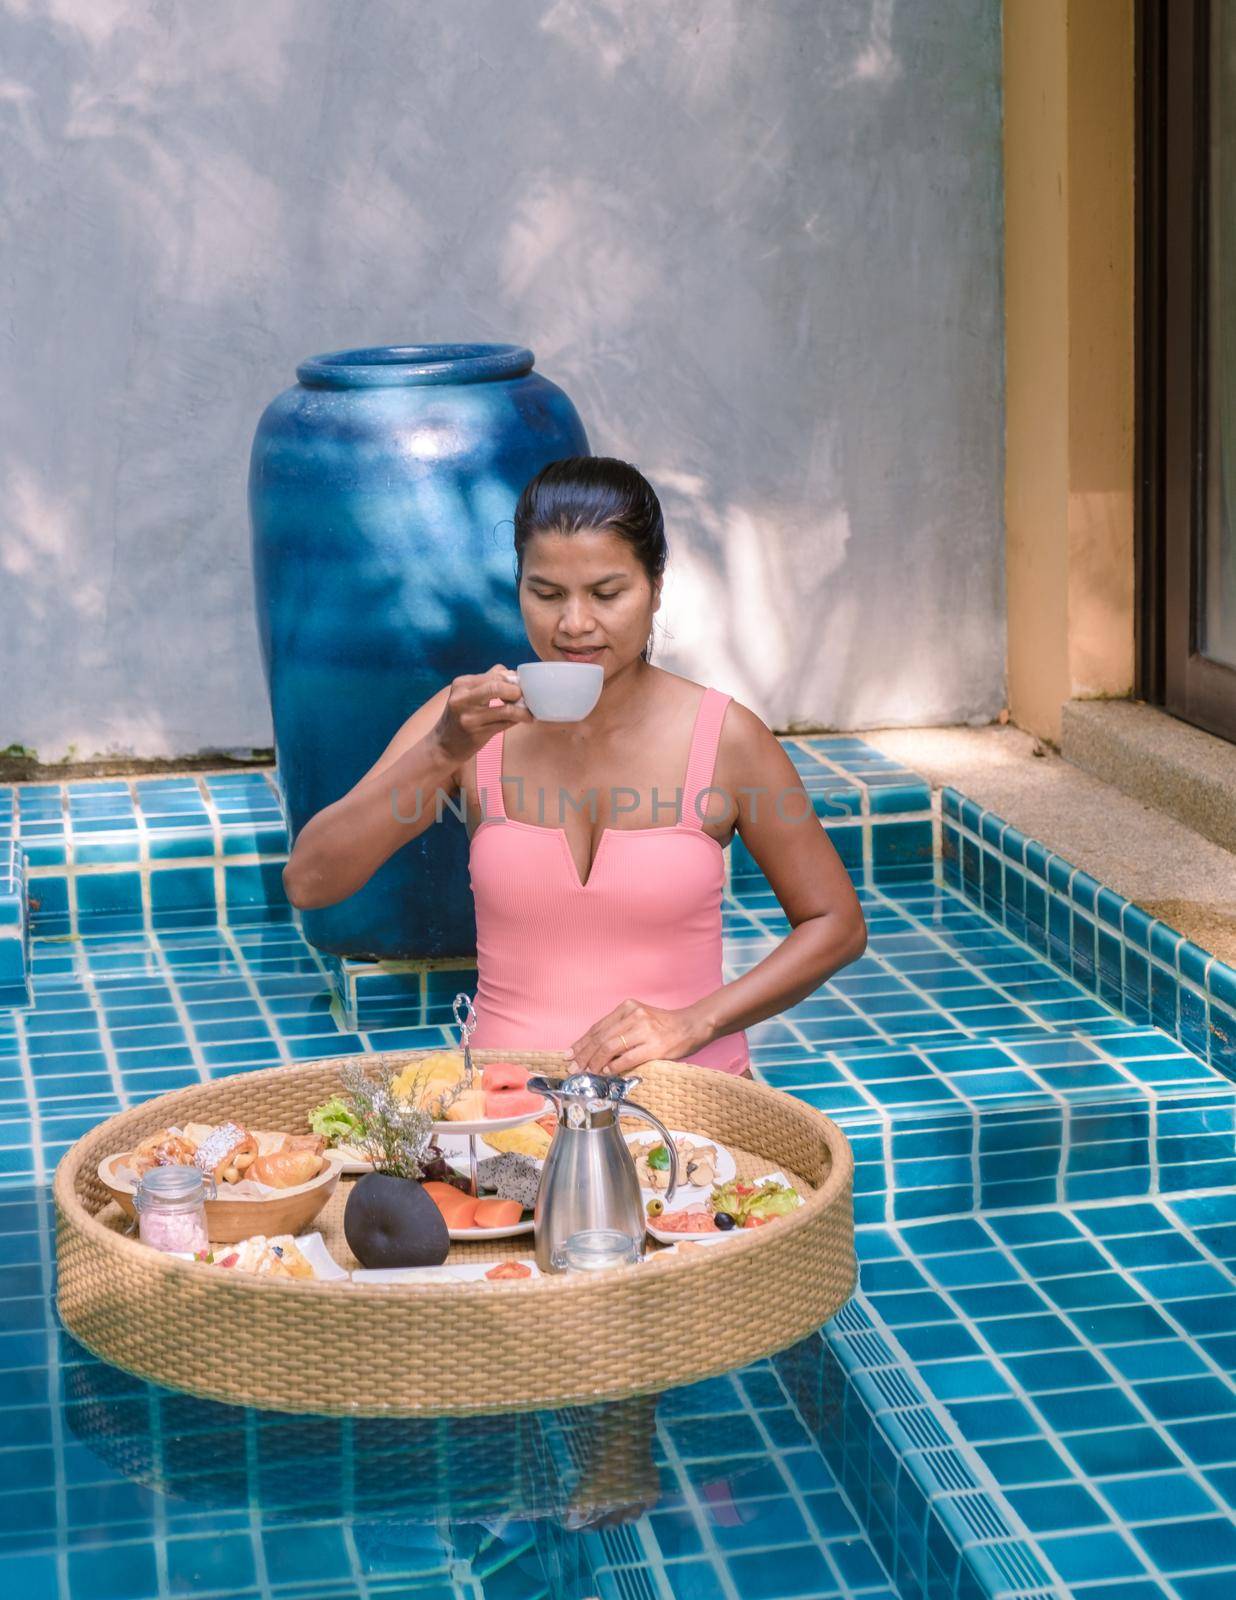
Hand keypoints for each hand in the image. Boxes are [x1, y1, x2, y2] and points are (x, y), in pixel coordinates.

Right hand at [430, 664, 532, 763]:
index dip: (513, 679)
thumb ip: (488, 682)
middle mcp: (462, 698)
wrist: (443, 745)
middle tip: (524, 698)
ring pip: (506, 708)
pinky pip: (505, 723)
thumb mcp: (467, 695)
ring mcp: (469, 717)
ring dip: (523, 710)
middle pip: (498, 686)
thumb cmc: (461, 717)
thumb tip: (513, 674)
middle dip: (517, 691)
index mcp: (461, 684)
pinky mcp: (476, 733)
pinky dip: (518, 720)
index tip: (521, 686)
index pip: (495, 674)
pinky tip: (523, 720)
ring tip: (528, 713)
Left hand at [564, 998, 712, 1075]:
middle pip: (600, 1038)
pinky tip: (605, 1073)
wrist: (692, 1025)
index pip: (598, 1027)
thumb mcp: (639, 1019)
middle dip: (583, 1055)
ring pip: (610, 1048)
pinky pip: (626, 1059)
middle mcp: (634, 1016)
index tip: (569, 1054)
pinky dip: (613, 1068)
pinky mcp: (654, 1046)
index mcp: (627, 1007)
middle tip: (572, 1068)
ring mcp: (644, 1030)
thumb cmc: (664, 1025)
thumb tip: (595, 1050)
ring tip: (586, 1073)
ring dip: (594, 1063)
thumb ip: (619, 1030)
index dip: (581, 1042)